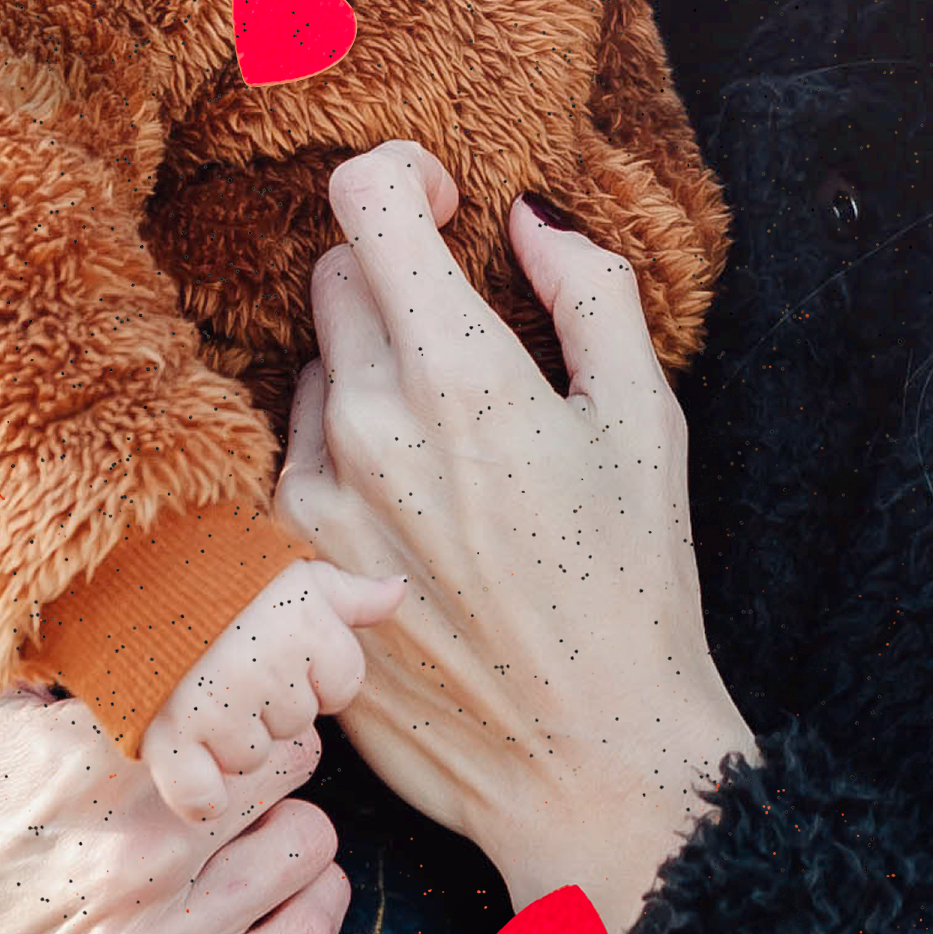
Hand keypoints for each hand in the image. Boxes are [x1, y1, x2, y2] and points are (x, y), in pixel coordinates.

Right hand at [0, 641, 356, 933]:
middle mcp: (131, 859)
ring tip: (243, 839)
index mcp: (85, 765)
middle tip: (238, 772)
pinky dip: (302, 914)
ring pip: (309, 847)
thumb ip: (13, 627)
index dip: (243, 689)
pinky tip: (269, 900)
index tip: (231, 702)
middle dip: (267, 756)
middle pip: (290, 761)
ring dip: (284, 835)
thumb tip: (60, 547)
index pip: (243, 688)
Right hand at [140, 555, 416, 831]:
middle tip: (228, 668)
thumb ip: (350, 593)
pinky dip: (196, 793)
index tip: (271, 647)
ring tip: (197, 693)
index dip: (310, 672)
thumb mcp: (293, 574)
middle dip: (267, 704)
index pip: (342, 687)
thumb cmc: (219, 577)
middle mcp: (262, 670)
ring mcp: (213, 708)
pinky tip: (186, 760)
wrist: (125, 573)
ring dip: (228, 740)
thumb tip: (398, 591)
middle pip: (295, 725)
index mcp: (302, 627)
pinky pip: (202, 799)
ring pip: (251, 759)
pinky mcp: (165, 738)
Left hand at [277, 140, 758, 923]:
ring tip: (450, 458)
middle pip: (332, 278)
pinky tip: (410, 521)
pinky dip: (338, 462)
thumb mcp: (647, 422)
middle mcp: (363, 426)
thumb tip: (527, 218)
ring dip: (365, 378)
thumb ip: (589, 291)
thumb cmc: (635, 590)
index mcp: (458, 375)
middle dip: (395, 281)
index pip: (364, 201)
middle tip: (466, 341)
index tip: (440, 201)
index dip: (401, 173)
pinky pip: (289, 465)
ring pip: (308, 374)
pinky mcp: (284, 570)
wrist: (588, 760)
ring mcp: (312, 502)